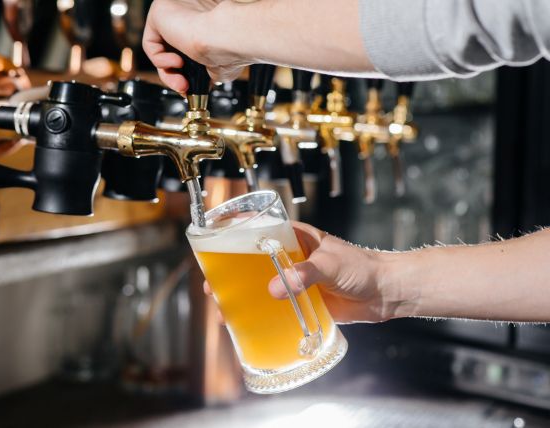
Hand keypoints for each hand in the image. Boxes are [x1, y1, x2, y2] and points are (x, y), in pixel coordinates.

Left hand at [143, 0, 247, 92]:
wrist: (227, 38)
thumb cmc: (230, 47)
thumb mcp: (218, 66)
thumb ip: (206, 70)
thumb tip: (200, 85)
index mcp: (204, 23)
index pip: (185, 49)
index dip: (185, 73)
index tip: (190, 87)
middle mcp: (188, 14)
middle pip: (170, 51)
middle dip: (175, 76)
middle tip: (184, 88)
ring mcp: (174, 12)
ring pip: (160, 50)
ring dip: (168, 73)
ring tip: (182, 81)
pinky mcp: (160, 12)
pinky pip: (150, 43)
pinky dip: (160, 60)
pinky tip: (177, 63)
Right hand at [202, 221, 413, 323]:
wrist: (385, 293)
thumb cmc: (362, 267)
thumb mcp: (330, 264)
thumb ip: (304, 274)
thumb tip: (276, 289)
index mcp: (296, 239)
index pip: (260, 229)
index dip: (235, 234)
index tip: (214, 240)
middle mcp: (291, 259)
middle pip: (252, 263)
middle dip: (229, 273)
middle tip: (212, 286)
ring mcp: (295, 281)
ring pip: (260, 287)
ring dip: (241, 297)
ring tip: (222, 309)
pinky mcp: (302, 302)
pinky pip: (276, 308)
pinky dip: (260, 315)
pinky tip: (246, 324)